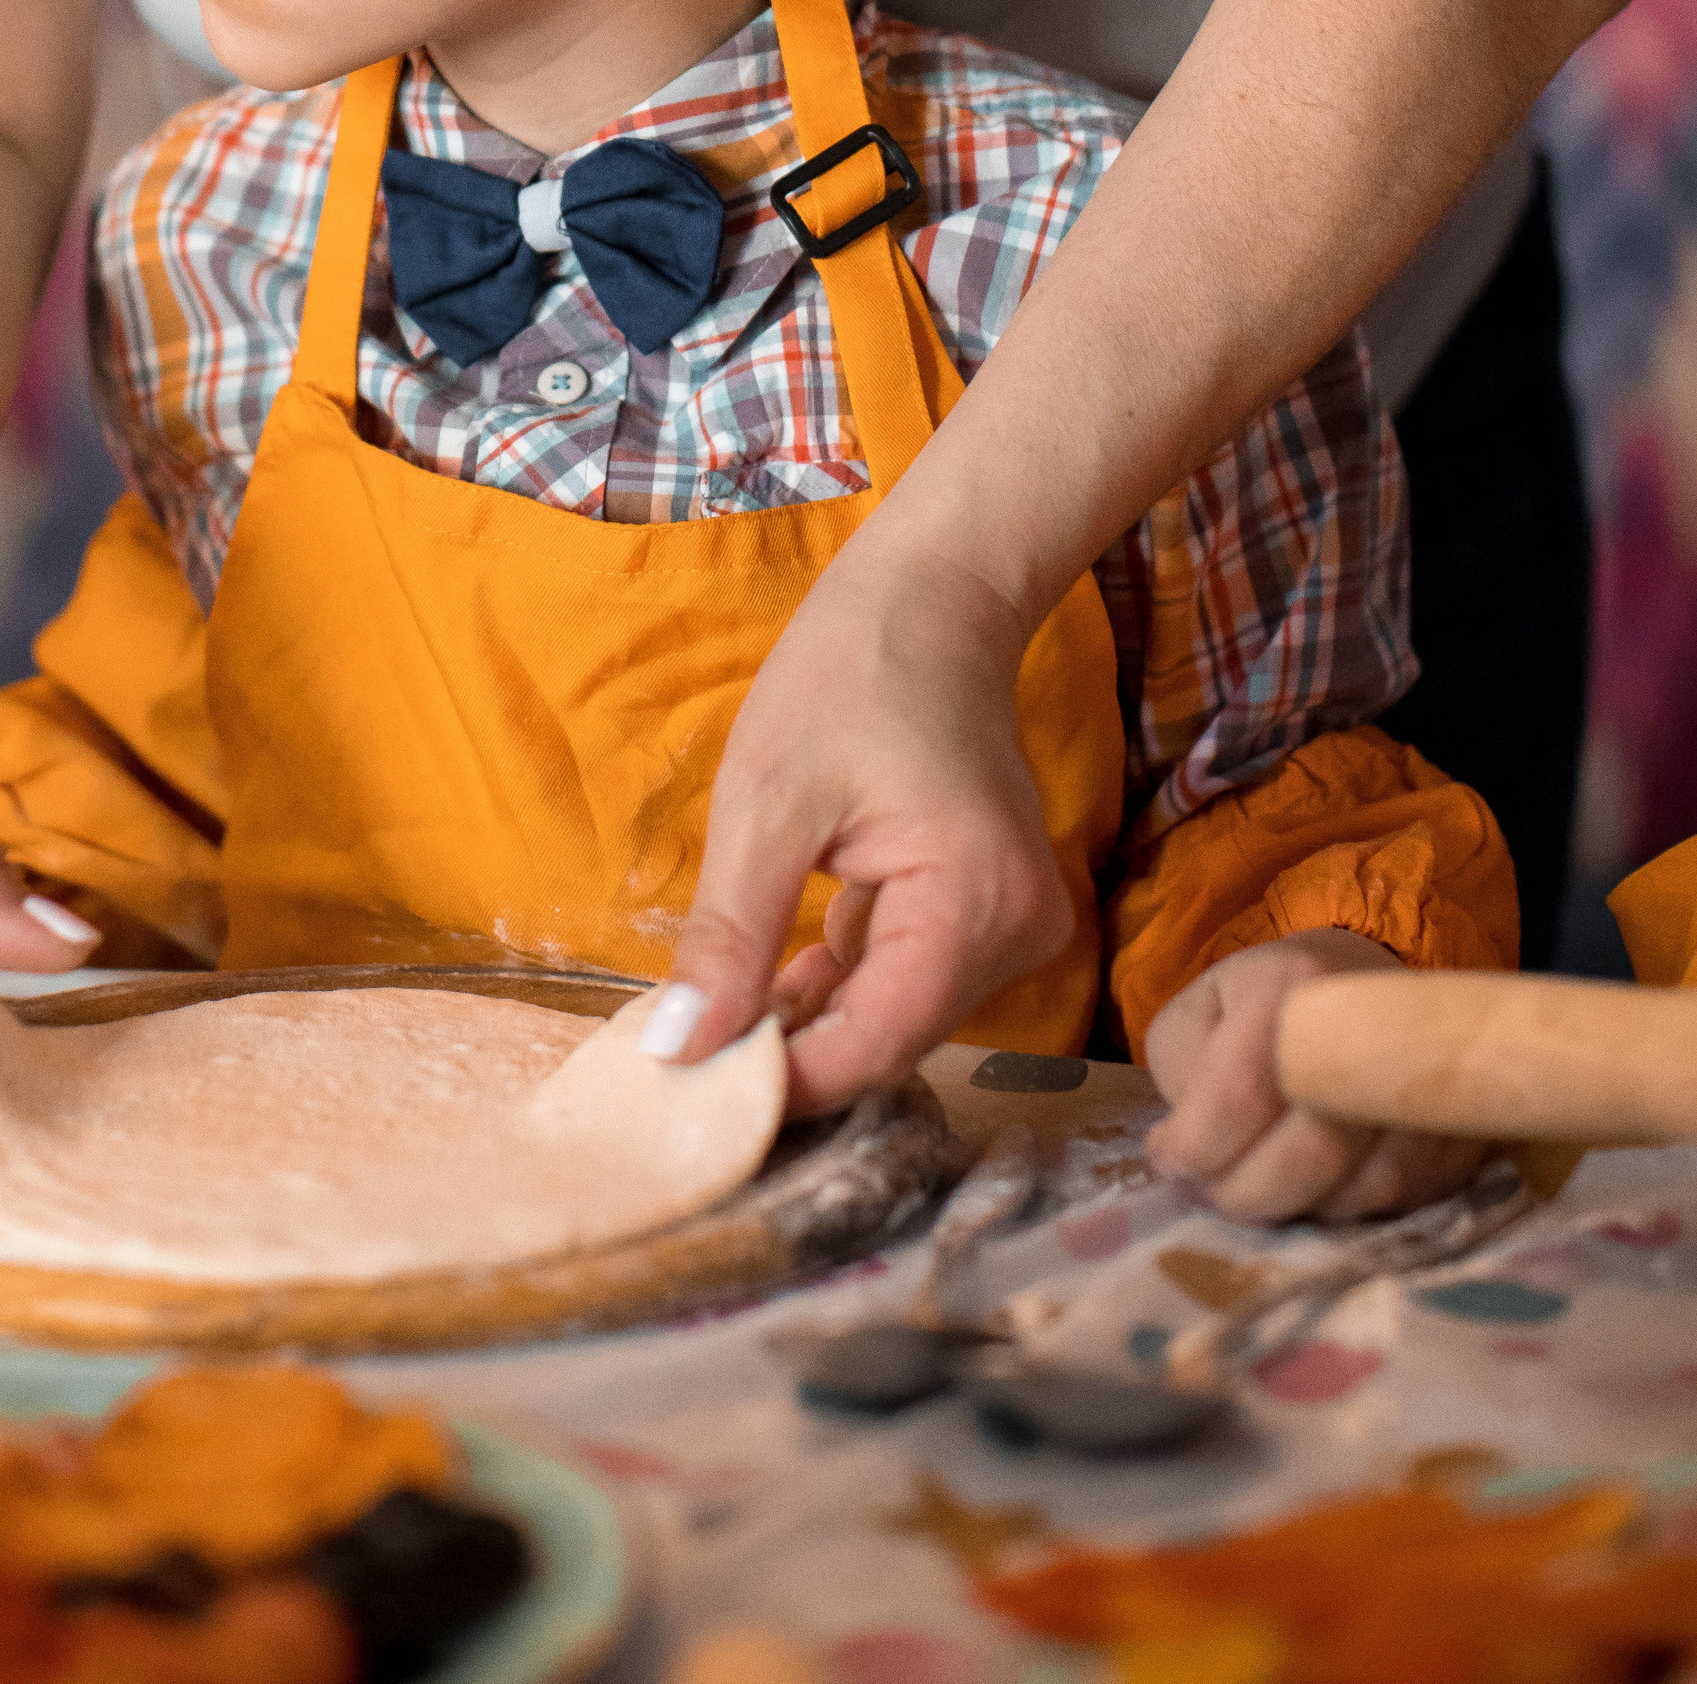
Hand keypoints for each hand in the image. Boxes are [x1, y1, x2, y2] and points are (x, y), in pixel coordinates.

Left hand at [663, 540, 1073, 1110]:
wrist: (931, 600)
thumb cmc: (848, 677)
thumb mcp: (765, 803)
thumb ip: (730, 937)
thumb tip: (677, 1052)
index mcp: (977, 906)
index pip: (878, 1044)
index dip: (785, 1082)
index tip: (689, 1096)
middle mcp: (1019, 933)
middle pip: (891, 1039)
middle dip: (791, 1056)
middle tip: (685, 1059)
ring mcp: (1013, 925)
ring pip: (896, 1016)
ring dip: (809, 1022)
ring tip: (714, 1014)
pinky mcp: (988, 914)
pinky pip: (907, 978)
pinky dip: (839, 985)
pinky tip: (771, 979)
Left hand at [1143, 929, 1485, 1220]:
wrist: (1357, 981)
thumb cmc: (1261, 1004)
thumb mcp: (1198, 1013)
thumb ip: (1180, 1070)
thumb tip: (1184, 1150)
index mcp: (1290, 985)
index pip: (1240, 1092)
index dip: (1196, 1146)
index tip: (1170, 1161)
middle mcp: (1372, 1026)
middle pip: (1315, 1150)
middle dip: (1248, 1193)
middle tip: (1216, 1192)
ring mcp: (1429, 1079)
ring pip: (1367, 1185)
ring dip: (1302, 1208)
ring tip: (1264, 1187)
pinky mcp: (1463, 1128)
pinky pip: (1411, 1200)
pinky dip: (1355, 1212)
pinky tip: (1318, 1191)